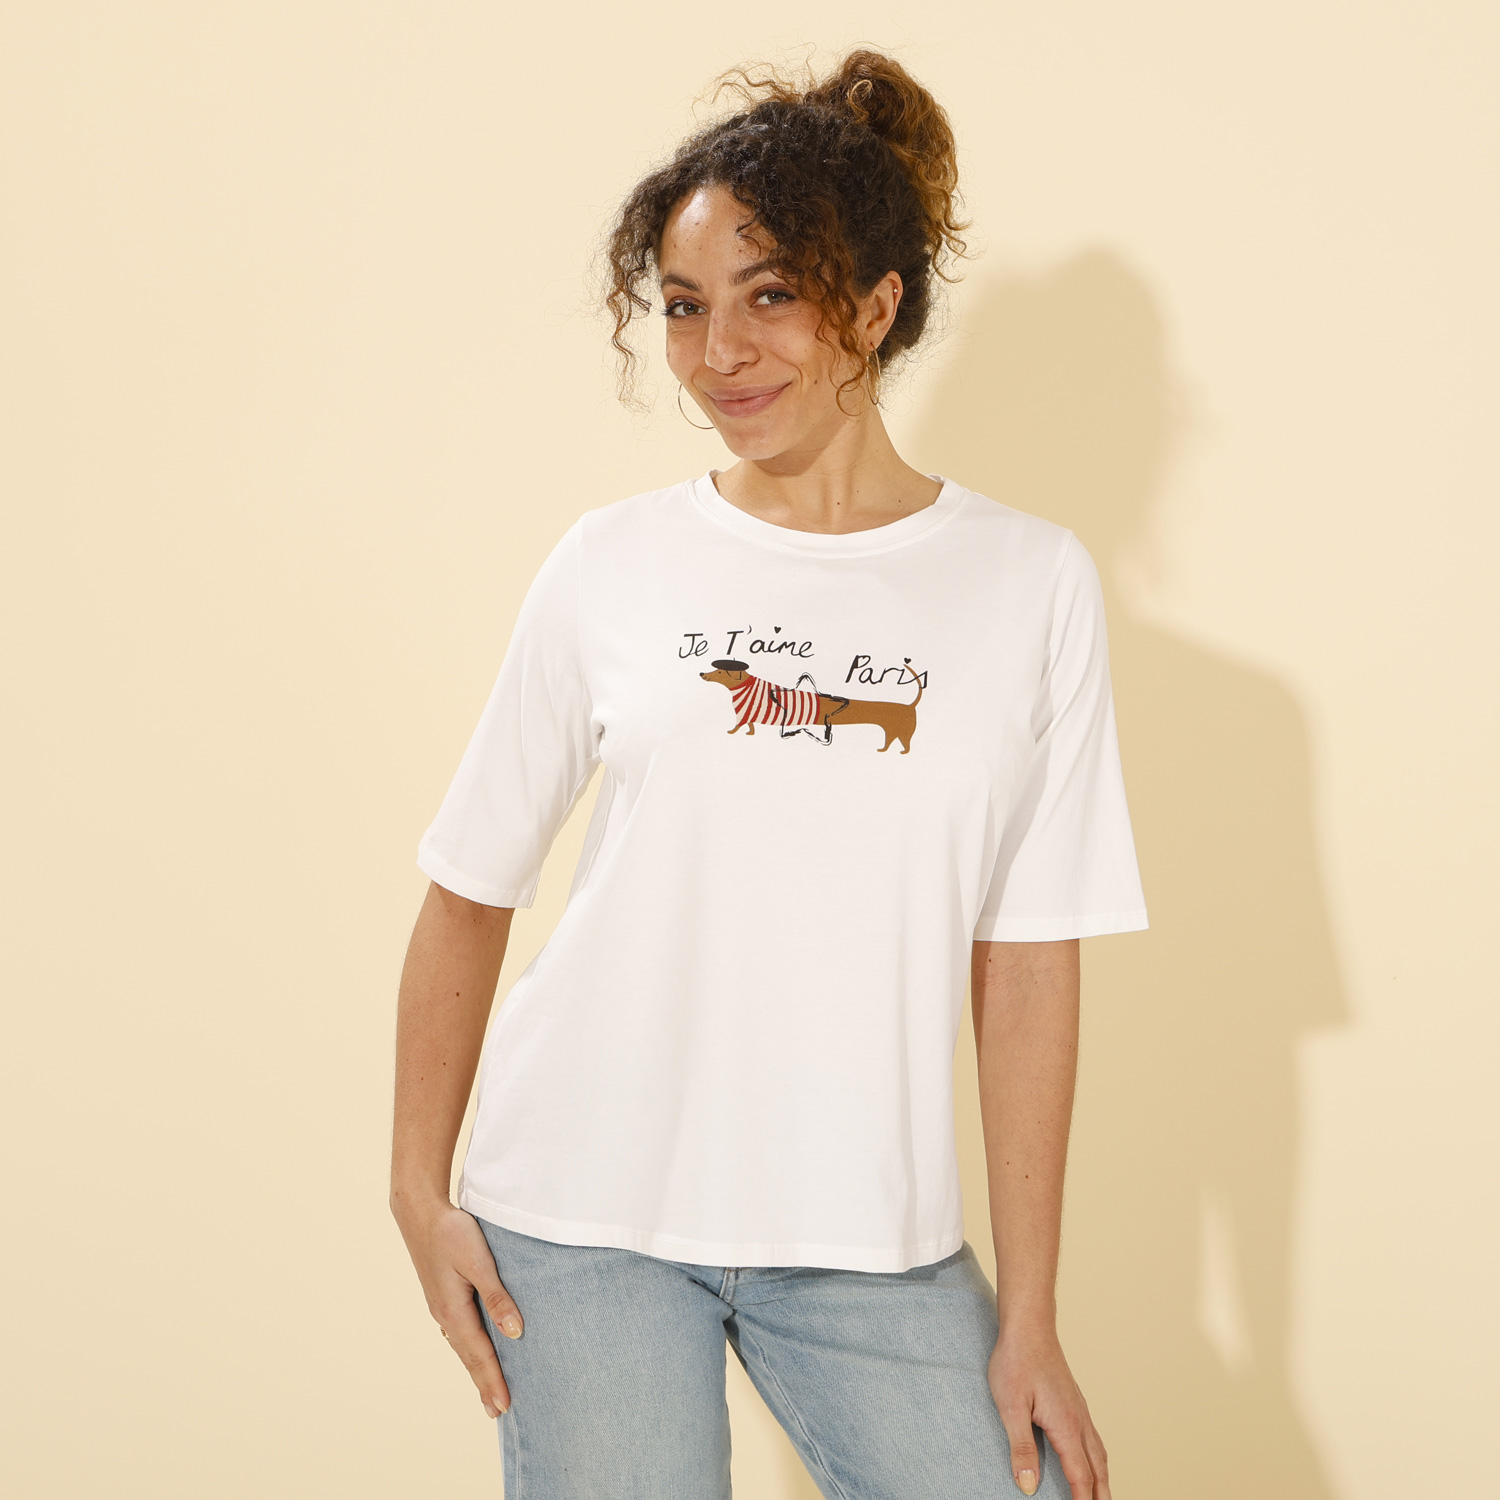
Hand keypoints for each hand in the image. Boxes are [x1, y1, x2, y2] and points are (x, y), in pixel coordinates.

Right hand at [392, 1197, 522, 1418]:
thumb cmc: (452, 1233)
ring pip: (462, 1345)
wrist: (420, 1212)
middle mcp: (445, 1314)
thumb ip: (497, 1295)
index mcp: (454, 1310)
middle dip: (484, 1384)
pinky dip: (469, 1349)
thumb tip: (514, 1332)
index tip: (505, 1406)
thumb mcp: (479, 1261)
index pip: (480, 1354)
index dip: (494, 1381)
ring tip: (487, 1390)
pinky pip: (458, 1332)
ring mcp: (440, 1306)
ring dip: (476, 1369)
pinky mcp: (441, 1295)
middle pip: (469, 1357)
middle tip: (498, 1412)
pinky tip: (472, 1350)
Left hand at [988, 1319, 1109, 1498]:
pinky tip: (1089, 1457)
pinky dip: (1097, 1458)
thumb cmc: (1016, 1361)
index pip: (1080, 1477)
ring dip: (1102, 1478)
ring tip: (1101, 1496)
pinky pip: (1093, 1437)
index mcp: (1066, 1426)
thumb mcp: (1010, 1406)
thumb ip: (1021, 1448)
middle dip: (1101, 1495)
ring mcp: (1079, 1408)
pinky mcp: (1073, 1399)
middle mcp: (1079, 1420)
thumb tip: (1028, 1486)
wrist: (1028, 1325)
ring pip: (1099, 1452)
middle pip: (1098, 1469)